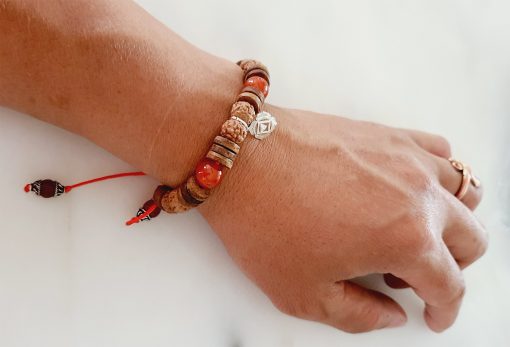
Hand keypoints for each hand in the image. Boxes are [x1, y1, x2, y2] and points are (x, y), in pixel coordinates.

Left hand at [197, 105, 487, 332]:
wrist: (239, 158)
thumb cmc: (264, 221)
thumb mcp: (304, 294)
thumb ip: (358, 315)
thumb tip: (390, 315)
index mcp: (406, 239)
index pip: (450, 284)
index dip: (444, 309)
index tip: (433, 315)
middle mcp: (419, 194)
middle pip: (471, 237)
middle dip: (455, 265)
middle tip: (416, 276)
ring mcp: (407, 157)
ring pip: (465, 191)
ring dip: (453, 220)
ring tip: (415, 231)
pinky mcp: (387, 133)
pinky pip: (439, 151)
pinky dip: (439, 175)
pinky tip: (411, 187)